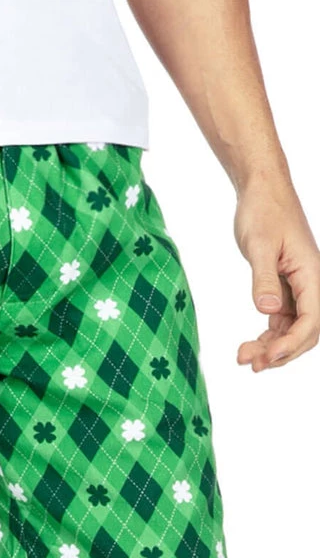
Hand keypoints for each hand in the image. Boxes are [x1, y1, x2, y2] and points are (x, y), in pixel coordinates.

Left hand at [235, 179, 319, 371]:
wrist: (262, 192)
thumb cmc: (264, 212)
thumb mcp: (259, 245)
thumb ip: (264, 278)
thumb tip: (268, 310)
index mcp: (313, 274)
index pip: (312, 320)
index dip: (291, 344)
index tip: (267, 358)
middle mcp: (312, 284)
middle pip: (307, 332)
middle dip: (282, 352)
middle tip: (251, 365)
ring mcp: (300, 288)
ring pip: (294, 330)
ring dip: (273, 347)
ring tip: (244, 358)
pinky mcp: (286, 288)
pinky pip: (284, 321)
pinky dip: (269, 336)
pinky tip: (249, 345)